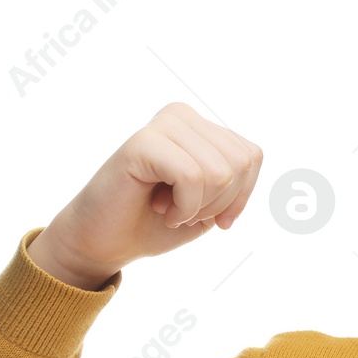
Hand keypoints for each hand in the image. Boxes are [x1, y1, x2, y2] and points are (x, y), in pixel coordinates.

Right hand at [28, 103, 263, 289]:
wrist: (105, 242)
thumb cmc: (155, 223)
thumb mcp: (212, 204)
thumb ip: (236, 178)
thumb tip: (252, 157)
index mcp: (201, 126)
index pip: (252, 156)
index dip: (239, 197)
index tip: (210, 214)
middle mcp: (182, 116)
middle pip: (240, 163)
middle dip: (219, 203)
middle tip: (184, 210)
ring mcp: (162, 125)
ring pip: (220, 172)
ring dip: (198, 206)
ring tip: (169, 208)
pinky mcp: (142, 142)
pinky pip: (192, 176)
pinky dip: (184, 207)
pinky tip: (161, 209)